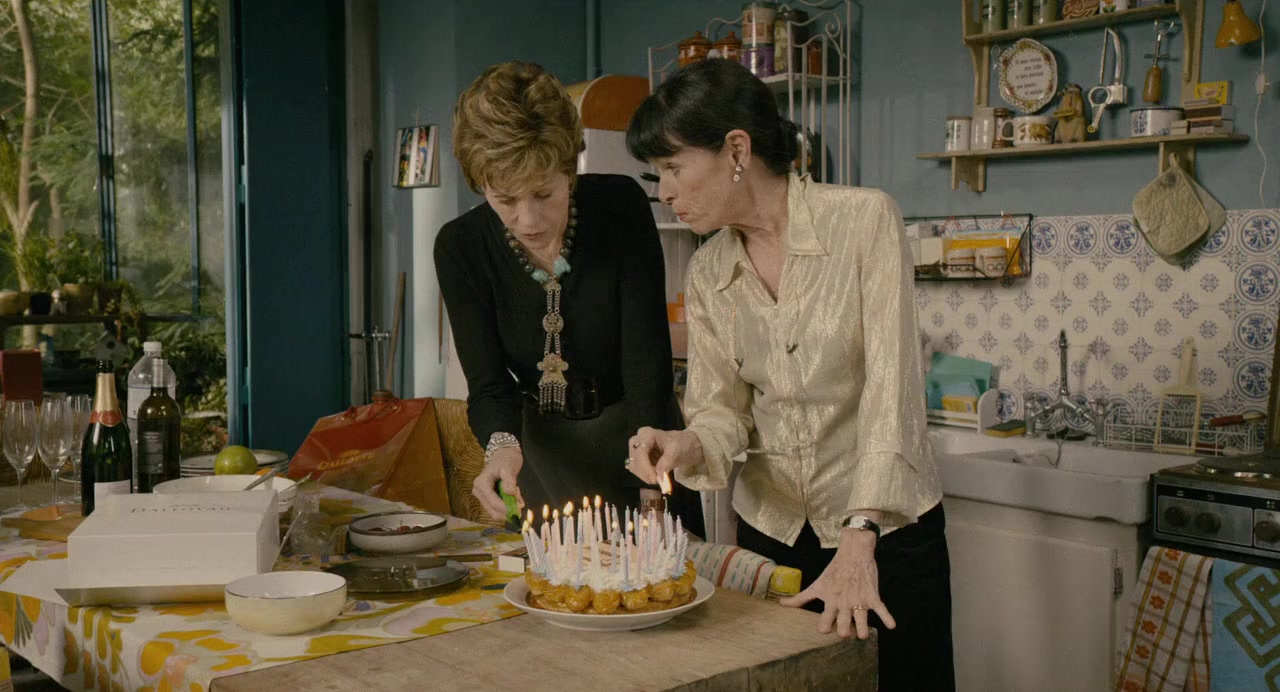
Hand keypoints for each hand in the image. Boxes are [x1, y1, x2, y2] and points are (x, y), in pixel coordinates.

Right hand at [472, 446, 524, 520]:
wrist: (504, 454)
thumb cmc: (506, 459)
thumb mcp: (509, 467)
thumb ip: (509, 480)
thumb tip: (509, 493)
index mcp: (481, 484)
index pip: (493, 502)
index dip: (506, 508)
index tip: (519, 509)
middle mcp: (478, 492)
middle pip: (493, 511)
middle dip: (508, 510)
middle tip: (520, 502)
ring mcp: (482, 496)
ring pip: (496, 512)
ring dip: (509, 507)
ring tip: (516, 493)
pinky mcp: (488, 499)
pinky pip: (499, 508)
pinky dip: (508, 506)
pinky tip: (514, 495)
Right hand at [625, 428, 703, 484]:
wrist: (688, 446)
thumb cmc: (684, 444)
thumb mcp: (677, 452)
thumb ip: (666, 464)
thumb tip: (658, 478)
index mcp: (647, 434)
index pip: (640, 453)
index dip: (645, 468)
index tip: (655, 479)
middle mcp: (638, 440)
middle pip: (634, 460)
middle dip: (645, 473)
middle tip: (659, 480)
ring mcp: (637, 450)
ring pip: (634, 467)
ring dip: (646, 475)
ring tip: (660, 475)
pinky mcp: (639, 458)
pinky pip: (637, 471)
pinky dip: (647, 475)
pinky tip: (657, 474)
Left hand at [779, 528, 895, 638]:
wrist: (853, 551)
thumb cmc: (834, 570)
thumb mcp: (817, 584)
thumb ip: (800, 598)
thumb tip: (781, 605)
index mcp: (830, 601)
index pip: (824, 623)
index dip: (824, 629)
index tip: (826, 627)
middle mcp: (844, 603)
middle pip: (843, 628)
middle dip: (844, 633)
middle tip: (845, 630)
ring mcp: (859, 600)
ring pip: (862, 623)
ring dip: (862, 631)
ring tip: (862, 633)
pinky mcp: (873, 595)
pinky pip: (882, 609)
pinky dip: (888, 618)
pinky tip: (891, 626)